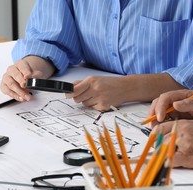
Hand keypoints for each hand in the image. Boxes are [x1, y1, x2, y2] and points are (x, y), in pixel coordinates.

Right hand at [0, 56, 54, 101]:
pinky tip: (20, 98)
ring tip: (27, 96)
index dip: (25, 71)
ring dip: (19, 91)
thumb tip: (34, 77)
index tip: (28, 76)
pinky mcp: (4, 85)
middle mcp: (11, 70)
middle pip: (15, 74)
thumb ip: (36, 75)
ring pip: (11, 84)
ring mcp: (6, 77)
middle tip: (26, 86)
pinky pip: (7, 91)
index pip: (22, 66)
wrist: (25, 79)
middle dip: (21, 81)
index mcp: (20, 64)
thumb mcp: (36, 73)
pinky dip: (14, 95)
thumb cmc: (29, 75)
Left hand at [65, 73, 184, 111]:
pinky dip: (95, 106)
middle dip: (79, 98)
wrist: (125, 87)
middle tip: (86, 95)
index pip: (75, 89)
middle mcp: (95, 89)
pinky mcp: (104, 106)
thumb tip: (69, 87)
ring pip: (85, 104)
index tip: (67, 95)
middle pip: (78, 99)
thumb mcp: (96, 79)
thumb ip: (82, 83)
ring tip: (97, 96)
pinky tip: (102, 100)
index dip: (69, 93)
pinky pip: (93, 108)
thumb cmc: (110, 83)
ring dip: (88, 102)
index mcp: (92, 81)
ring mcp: (100, 98)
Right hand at [148, 88, 192, 127]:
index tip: (160, 118)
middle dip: (153, 114)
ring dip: (155, 120)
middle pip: (158, 103)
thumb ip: (189, 104)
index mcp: (180, 95)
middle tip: (153, 126)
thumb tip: (175, 104)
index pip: (165, 98)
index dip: (160, 108)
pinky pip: (165, 118)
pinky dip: (161, 124)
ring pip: (159, 111)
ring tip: (156, 130)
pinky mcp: (175, 114)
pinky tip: (163, 130)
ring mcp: (174, 107)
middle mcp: (174, 100)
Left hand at [158, 119, 192, 168]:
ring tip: (161, 160)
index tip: (152, 142)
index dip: (153, 136)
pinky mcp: (187, 157)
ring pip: (163, 150)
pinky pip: (170, 160)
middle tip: (156, 154)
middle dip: (156, 148)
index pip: (159, 128)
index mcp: (181, 124)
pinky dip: (165, 163)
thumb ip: (179, 129)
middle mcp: (181, 133)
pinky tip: (164, 165)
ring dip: (161, 155)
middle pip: (159, 140)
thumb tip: (166, 136)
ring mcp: (183, 145)